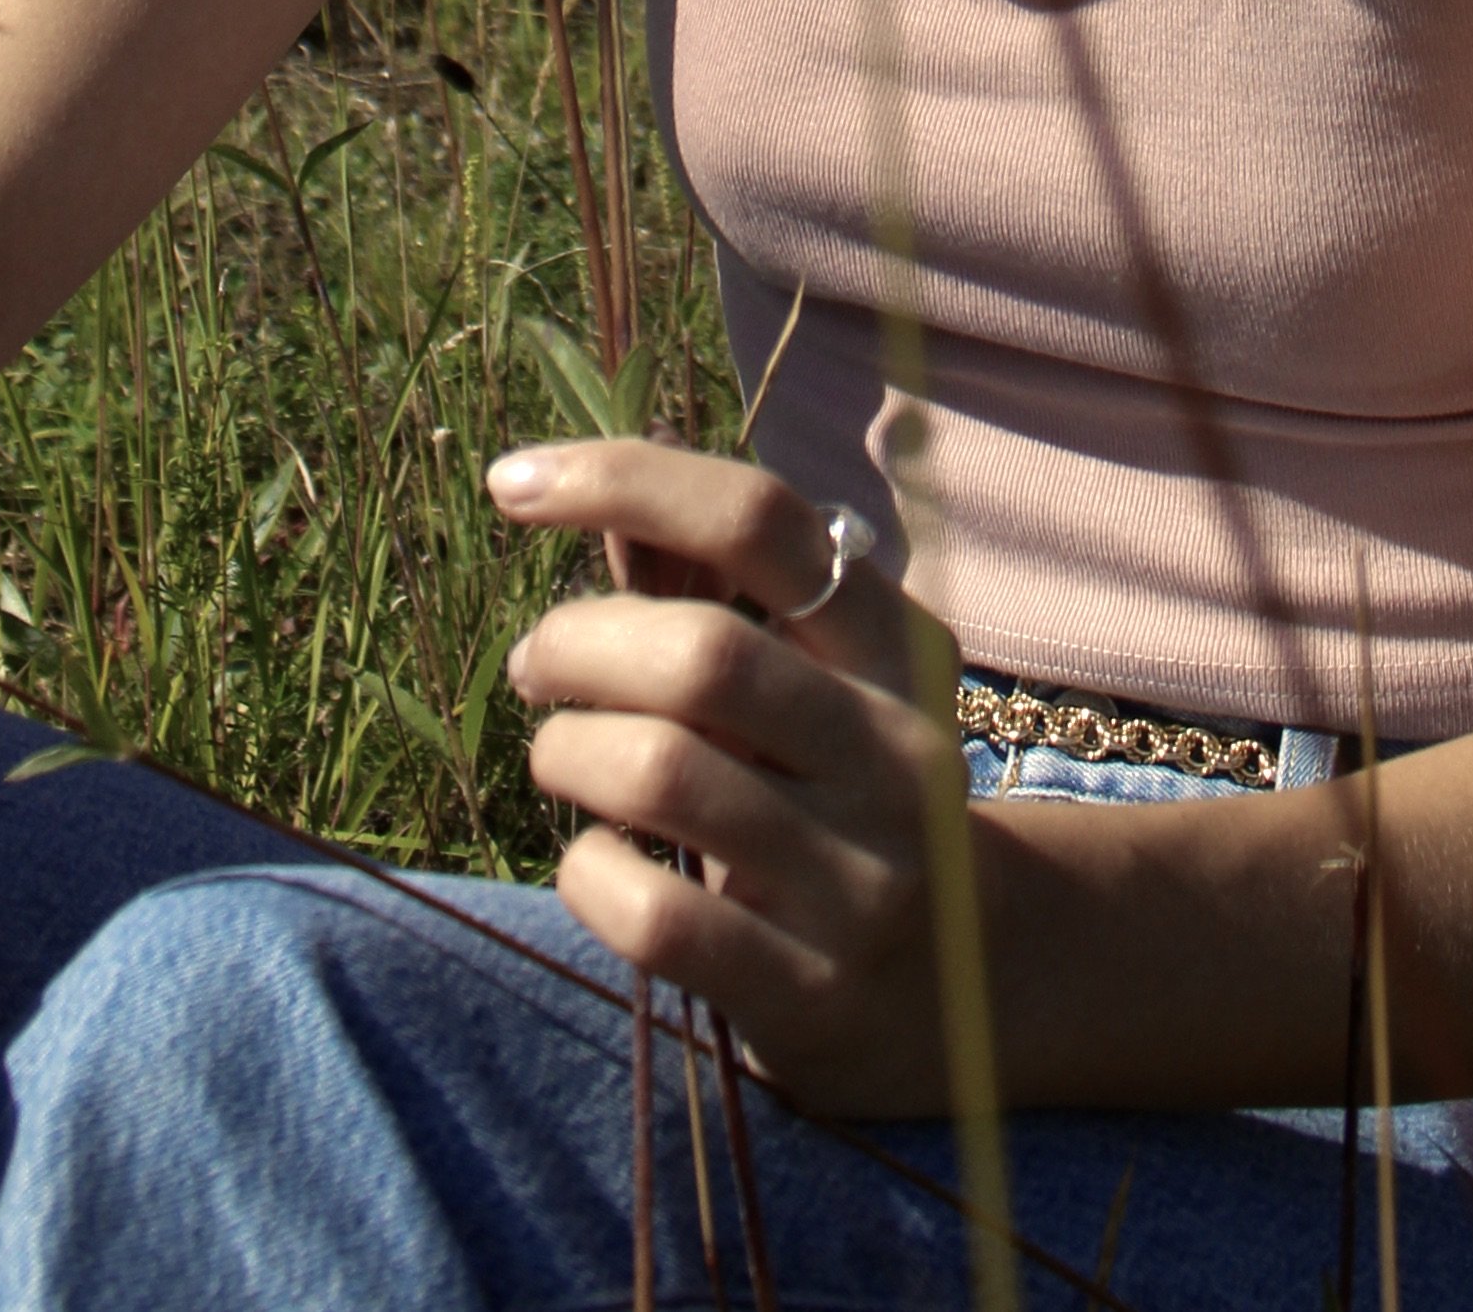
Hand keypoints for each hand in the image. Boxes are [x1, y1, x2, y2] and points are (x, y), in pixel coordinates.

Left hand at [490, 436, 963, 1110]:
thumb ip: (706, 589)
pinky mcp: (810, 991)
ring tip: (559, 757)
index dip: (629, 480)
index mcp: (898, 645)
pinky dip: (587, 874)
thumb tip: (585, 484)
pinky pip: (654, 917)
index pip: (762, 522)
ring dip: (567, 752)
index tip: (514, 482)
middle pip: (702, 653)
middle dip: (576, 642)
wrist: (958, 987)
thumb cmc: (838, 794)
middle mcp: (894, 749)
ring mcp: (860, 877)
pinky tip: (595, 861)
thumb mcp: (810, 683)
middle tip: (534, 664)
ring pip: (663, 774)